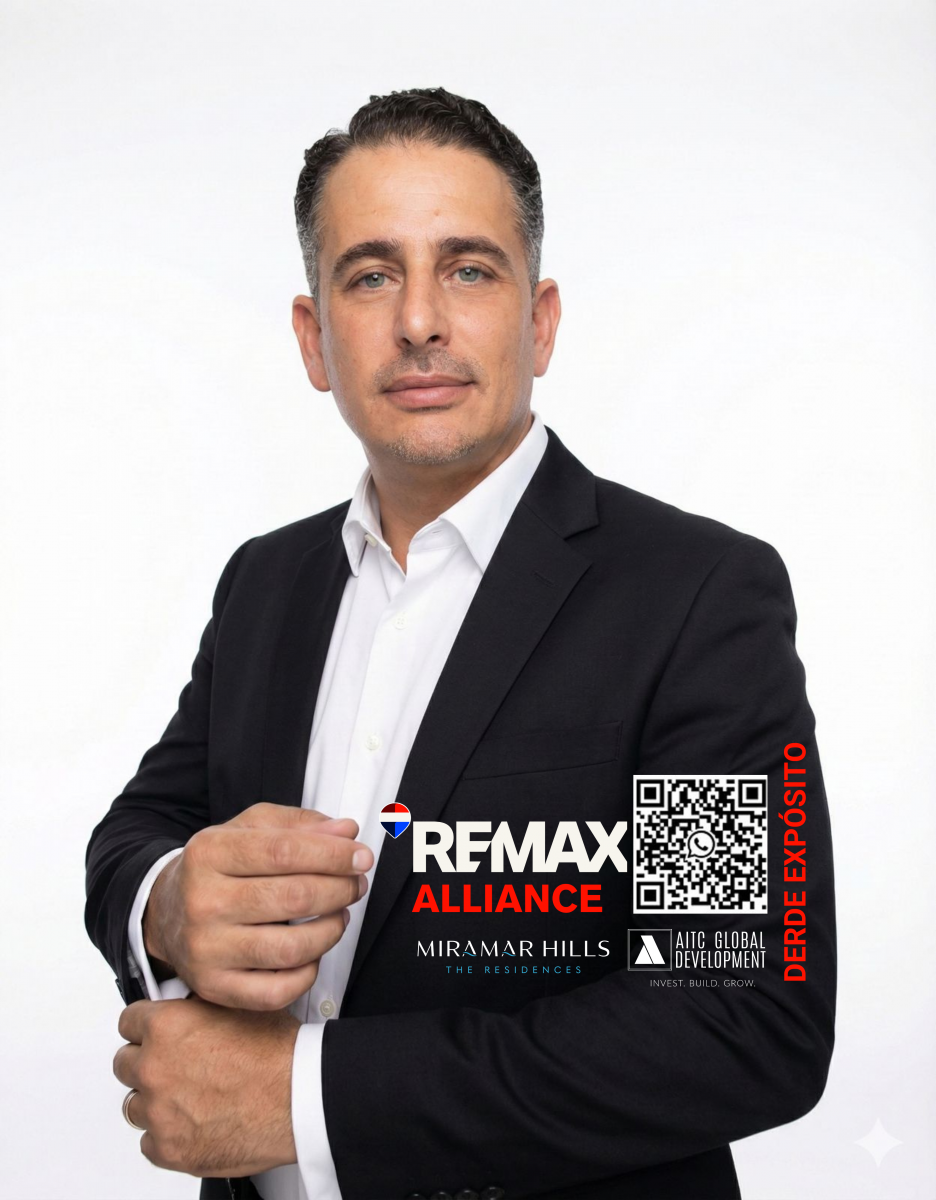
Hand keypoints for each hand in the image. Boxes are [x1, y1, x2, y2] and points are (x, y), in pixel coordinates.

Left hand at [115, 995, 299, 1176]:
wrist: (300, 1098)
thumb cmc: (278, 1054)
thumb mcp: (237, 1006)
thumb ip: (198, 1006)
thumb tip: (188, 1004)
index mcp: (167, 1027)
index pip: (129, 1021)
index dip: (146, 1025)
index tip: (155, 1032)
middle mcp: (155, 1068)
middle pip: (124, 1063)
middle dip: (147, 1062)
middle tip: (177, 1066)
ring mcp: (158, 1112)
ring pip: (136, 1104)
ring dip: (156, 1100)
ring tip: (189, 1097)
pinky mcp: (168, 1149)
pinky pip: (150, 1142)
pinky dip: (167, 1134)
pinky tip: (194, 1122)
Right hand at [143, 803, 373, 1009]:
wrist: (166, 913)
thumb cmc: (217, 868)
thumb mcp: (248, 829)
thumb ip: (299, 825)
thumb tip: (346, 831)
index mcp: (209, 852)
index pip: (284, 851)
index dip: (333, 854)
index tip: (362, 857)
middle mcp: (202, 901)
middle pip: (293, 897)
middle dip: (340, 889)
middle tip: (356, 884)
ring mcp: (206, 949)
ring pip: (291, 948)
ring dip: (331, 930)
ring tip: (339, 915)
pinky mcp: (214, 987)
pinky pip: (278, 991)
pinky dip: (308, 973)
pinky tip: (312, 951)